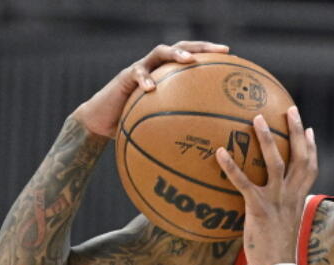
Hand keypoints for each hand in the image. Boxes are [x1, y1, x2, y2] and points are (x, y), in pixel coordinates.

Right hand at [73, 41, 229, 137]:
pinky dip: (144, 79)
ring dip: (175, 54)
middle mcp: (157, 68)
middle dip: (201, 47)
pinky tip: (151, 88)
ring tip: (188, 60)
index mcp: (170, 77)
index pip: (194, 59)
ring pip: (159, 52)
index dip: (212, 56)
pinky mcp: (124, 77)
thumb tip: (210, 147)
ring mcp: (141, 69)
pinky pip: (135, 74)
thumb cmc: (135, 125)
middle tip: (220, 51)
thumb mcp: (162, 127)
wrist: (101, 122)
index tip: (232, 57)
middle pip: (181, 48)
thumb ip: (182, 128)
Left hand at [216, 107, 315, 264]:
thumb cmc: (278, 253)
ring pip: (275, 163)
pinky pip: (244, 183)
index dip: (311, 147)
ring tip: (257, 118)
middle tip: (289, 109)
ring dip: (267, 139)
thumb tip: (268, 205)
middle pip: (299, 157)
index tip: (308, 129)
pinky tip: (219, 152)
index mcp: (298, 199)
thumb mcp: (284, 226)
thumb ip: (280, 210)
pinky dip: (231, 167)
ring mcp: (276, 201)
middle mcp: (291, 196)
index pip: (311, 168)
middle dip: (296, 131)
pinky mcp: (259, 209)